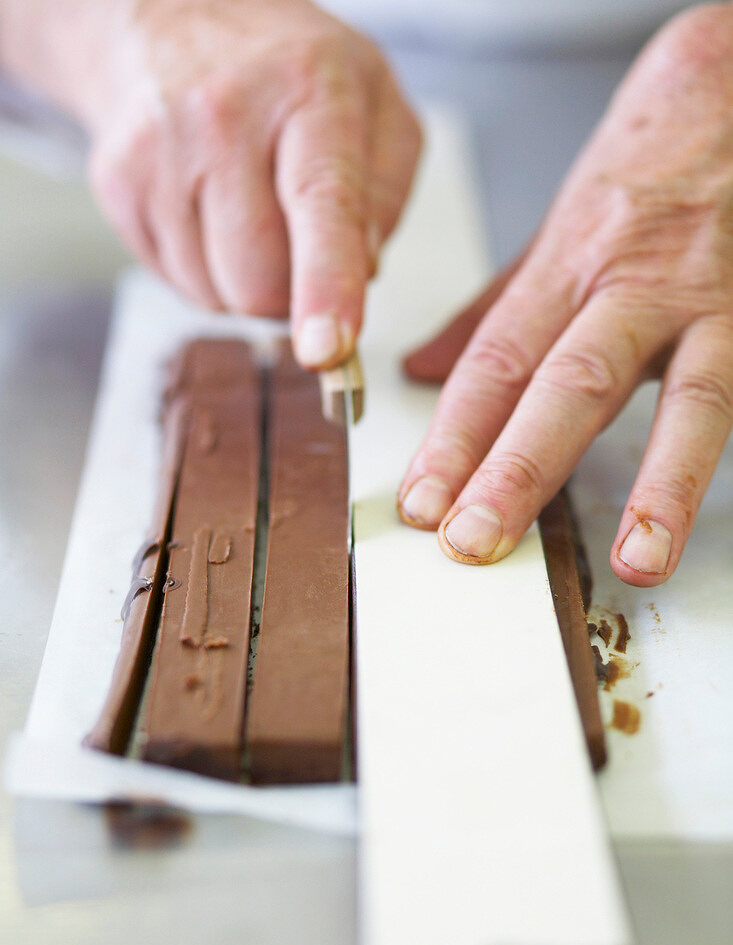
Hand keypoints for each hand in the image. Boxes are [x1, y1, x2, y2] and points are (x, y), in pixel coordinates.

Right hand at [81, 0, 419, 366]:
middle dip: (292, 293)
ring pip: (218, 294)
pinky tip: (209, 211)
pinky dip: (207, 270)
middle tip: (296, 240)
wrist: (172, 22)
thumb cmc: (288, 75)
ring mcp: (162, 151)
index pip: (322, 203)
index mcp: (309, 91)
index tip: (326, 348)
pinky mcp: (119, 184)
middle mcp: (226, 115)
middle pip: (261, 281)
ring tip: (249, 211)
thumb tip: (359, 276)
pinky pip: (180, 284)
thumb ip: (386, 195)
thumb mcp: (375, 106)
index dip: (327, 285)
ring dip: (246, 282)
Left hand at [398, 4, 732, 586]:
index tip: (421, 503)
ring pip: (686, 399)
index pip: (497, 365)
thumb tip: (424, 372)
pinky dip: (725, 451)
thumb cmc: (642, 166)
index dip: (453, 439)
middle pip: (568, 386)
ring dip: (659, 486)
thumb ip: (493, 311)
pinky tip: (713, 510)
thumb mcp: (555, 232)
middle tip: (473, 540)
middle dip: (517, 471)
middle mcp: (636, 287)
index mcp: (570, 268)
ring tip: (637, 559)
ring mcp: (714, 303)